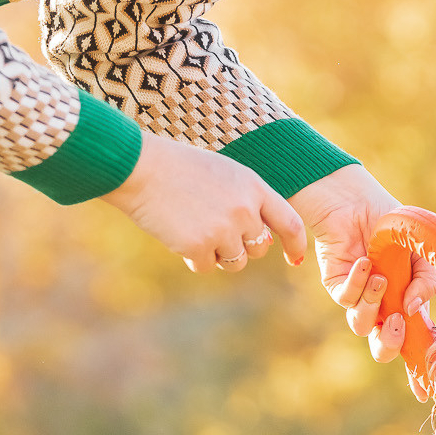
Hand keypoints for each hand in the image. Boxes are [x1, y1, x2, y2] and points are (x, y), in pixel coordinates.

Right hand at [103, 131, 307, 273]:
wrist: (140, 167)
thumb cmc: (179, 168)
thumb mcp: (224, 173)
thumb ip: (247, 200)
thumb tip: (262, 239)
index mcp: (254, 186)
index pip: (290, 222)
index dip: (295, 242)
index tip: (293, 257)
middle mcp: (245, 209)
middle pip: (259, 248)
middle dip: (242, 247)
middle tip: (214, 229)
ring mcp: (223, 229)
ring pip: (235, 262)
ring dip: (217, 254)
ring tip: (194, 227)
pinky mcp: (200, 246)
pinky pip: (206, 266)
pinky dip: (192, 257)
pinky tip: (178, 233)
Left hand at [292, 165, 435, 376]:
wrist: (361, 200)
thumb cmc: (394, 227)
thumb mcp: (423, 255)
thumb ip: (427, 283)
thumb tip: (412, 309)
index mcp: (406, 305)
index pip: (413, 344)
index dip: (419, 370)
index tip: (426, 391)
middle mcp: (381, 307)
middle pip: (382, 347)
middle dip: (389, 343)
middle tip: (395, 322)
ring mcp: (358, 298)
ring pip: (361, 324)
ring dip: (372, 305)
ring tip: (380, 278)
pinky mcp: (336, 284)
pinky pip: (344, 298)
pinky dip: (356, 283)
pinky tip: (363, 263)